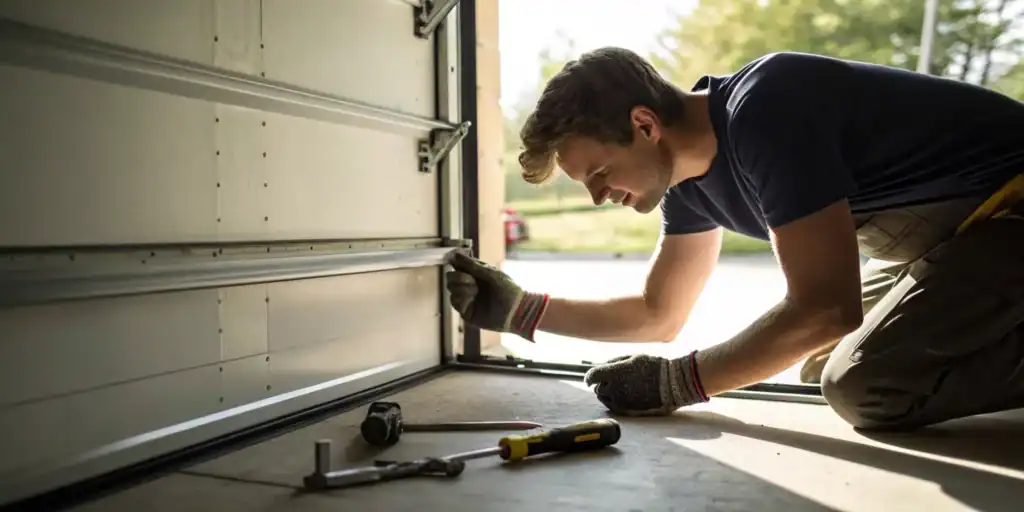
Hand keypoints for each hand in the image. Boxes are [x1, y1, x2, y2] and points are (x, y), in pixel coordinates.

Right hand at [445, 251, 549, 340]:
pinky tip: (472, 298)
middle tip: (471, 279)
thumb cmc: (507, 289)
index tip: (453, 259)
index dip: (454, 262)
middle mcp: (469, 286)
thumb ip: (471, 264)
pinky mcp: (466, 311)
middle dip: (458, 276)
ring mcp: (467, 299)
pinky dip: (461, 297)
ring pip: (451, 288)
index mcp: (476, 274)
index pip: (458, 266)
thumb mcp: (490, 273)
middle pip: (450, 277)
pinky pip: (454, 301)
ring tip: (475, 290)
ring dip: (462, 286)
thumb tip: (455, 254)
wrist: (515, 310)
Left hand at [583, 352, 707, 415]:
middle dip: (601, 384)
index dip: (589, 377)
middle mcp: (614, 388)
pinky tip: (622, 396)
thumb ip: (614, 363)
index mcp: (614, 372)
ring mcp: (620, 400)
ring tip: (619, 388)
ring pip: (604, 398)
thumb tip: (601, 368)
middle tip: (611, 380)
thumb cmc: (653, 367)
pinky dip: (612, 401)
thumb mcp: (632, 358)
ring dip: (606, 393)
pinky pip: (612, 407)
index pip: (592, 376)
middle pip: (597, 388)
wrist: (670, 384)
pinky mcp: (627, 410)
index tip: (589, 378)